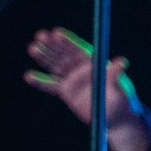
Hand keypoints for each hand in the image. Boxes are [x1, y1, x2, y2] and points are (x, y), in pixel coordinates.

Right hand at [25, 27, 150, 150]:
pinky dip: (39, 81)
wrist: (115, 117)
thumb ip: (116, 75)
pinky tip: (28, 76)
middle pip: (63, 54)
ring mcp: (71, 78)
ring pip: (54, 65)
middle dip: (52, 45)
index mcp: (92, 62)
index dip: (67, 41)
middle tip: (40, 35)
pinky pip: (50, 86)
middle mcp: (79, 68)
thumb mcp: (119, 87)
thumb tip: (122, 62)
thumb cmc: (121, 99)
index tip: (56, 33)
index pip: (77, 49)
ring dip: (43, 57)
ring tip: (32, 48)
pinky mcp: (65, 91)